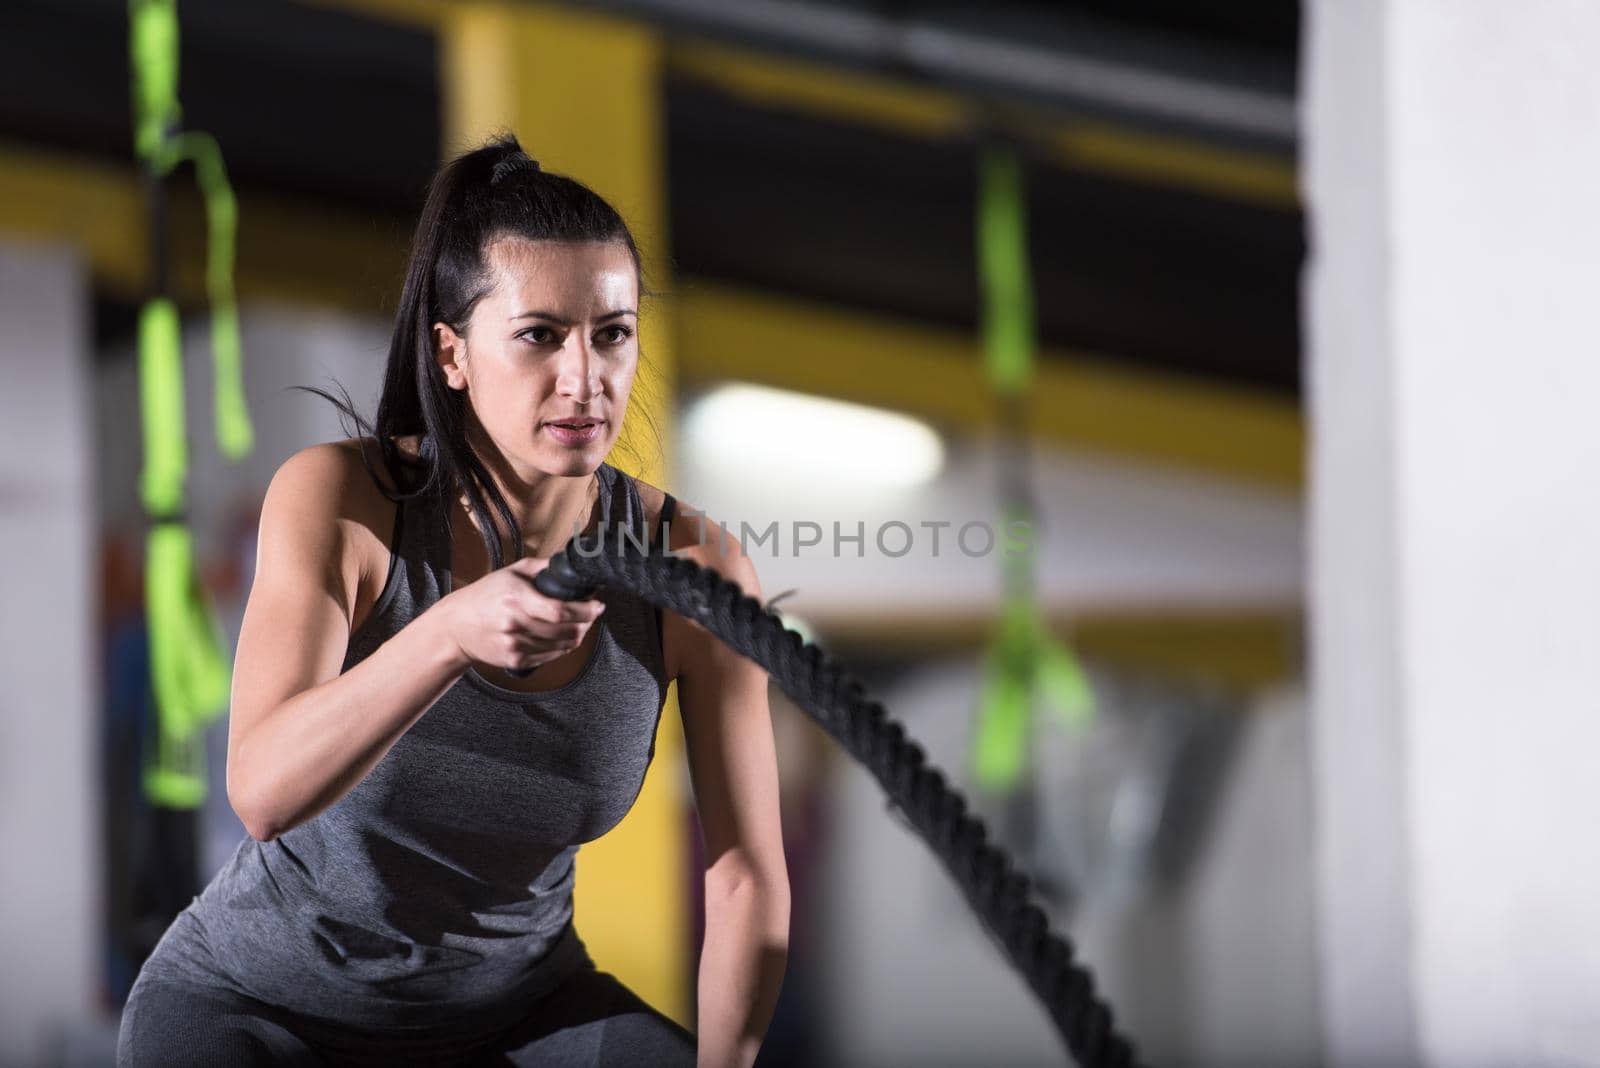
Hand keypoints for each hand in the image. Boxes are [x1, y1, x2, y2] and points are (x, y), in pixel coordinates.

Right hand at [437, 556, 604, 673]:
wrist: (457, 626)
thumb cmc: (486, 595)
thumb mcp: (511, 572)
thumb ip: (542, 567)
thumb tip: (571, 565)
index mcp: (516, 598)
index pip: (560, 611)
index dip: (585, 610)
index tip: (598, 605)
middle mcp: (515, 623)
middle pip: (567, 631)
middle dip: (587, 622)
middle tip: (591, 613)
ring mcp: (515, 644)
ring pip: (563, 645)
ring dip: (578, 634)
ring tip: (579, 623)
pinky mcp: (515, 660)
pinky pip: (551, 656)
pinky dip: (564, 646)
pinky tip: (563, 635)